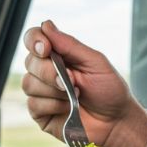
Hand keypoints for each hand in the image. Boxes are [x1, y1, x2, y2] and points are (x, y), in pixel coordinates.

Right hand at [22, 20, 146, 146]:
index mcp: (58, 55)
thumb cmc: (109, 90)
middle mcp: (46, 71)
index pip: (34, 39)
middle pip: (29, 61)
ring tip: (76, 95)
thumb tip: (46, 25)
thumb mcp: (95, 62)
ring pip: (29, 83)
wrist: (116, 122)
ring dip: (54, 90)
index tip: (46, 48)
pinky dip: (53, 105)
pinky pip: (34, 104)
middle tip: (71, 80)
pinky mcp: (40, 113)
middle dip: (50, 71)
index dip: (34, 41)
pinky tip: (68, 109)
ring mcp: (41, 92)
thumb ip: (70, 45)